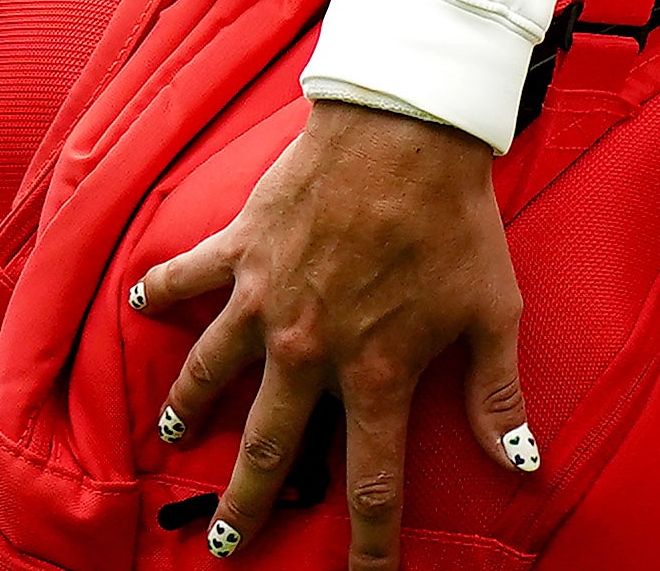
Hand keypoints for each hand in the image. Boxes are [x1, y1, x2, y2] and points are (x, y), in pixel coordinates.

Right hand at [143, 102, 533, 567]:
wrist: (404, 130)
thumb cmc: (454, 220)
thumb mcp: (492, 312)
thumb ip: (495, 395)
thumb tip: (521, 463)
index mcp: (374, 375)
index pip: (372, 486)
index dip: (370, 547)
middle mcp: (309, 351)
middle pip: (269, 451)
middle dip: (244, 507)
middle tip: (222, 545)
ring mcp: (266, 300)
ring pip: (211, 374)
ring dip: (189, 409)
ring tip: (173, 438)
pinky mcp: (241, 249)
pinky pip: (188, 278)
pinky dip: (161, 291)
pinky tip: (138, 303)